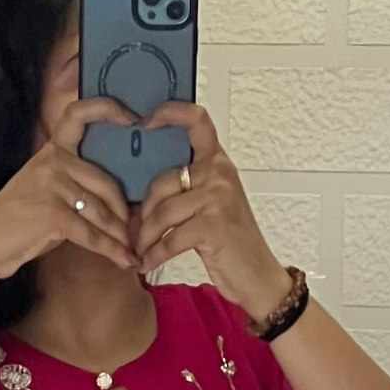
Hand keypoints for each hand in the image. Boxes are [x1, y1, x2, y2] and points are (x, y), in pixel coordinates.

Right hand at [0, 98, 141, 289]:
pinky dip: (111, 250)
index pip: (79, 115)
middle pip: (106, 181)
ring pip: (102, 211)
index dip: (108, 109)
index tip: (133, 118)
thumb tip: (116, 203)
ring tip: (131, 251)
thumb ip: (73, 185)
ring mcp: (52, 186)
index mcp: (51, 151)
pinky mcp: (53, 214)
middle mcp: (53, 162)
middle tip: (135, 231)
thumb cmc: (16, 221)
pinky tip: (124, 261)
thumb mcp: (43, 190)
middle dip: (124, 212)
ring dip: (120, 236)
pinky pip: (92, 234)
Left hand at [132, 103, 289, 320]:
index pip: (197, 121)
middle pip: (161, 182)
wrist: (258, 276)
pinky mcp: (212, 226)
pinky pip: (169, 239)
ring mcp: (217, 198)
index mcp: (219, 163)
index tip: (144, 121)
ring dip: (144, 238)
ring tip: (139, 251)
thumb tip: (140, 192)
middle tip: (132, 232)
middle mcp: (219, 174)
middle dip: (142, 213)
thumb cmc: (232, 242)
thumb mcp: (213, 204)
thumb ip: (188, 187)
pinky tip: (147, 264)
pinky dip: (154, 255)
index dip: (170, 113)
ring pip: (161, 212)